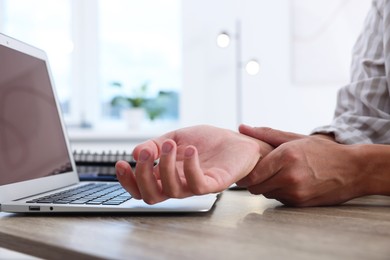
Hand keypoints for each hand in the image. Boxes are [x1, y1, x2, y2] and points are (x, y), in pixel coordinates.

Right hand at [116, 125, 272, 203]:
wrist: (237, 141)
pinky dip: (190, 167)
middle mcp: (179, 184)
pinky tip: (190, 150)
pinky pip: (197, 184)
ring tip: (171, 145)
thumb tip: (135, 151)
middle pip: (151, 195)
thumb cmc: (208, 142)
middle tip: (146, 153)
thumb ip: (156, 145)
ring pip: (172, 191)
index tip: (119, 163)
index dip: (128, 181)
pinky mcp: (214, 183)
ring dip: (165, 166)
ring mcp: (196, 186)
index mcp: (168, 175)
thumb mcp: (177, 137)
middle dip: (143, 175)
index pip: (141, 188)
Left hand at [237, 124, 366, 205]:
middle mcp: (289, 176)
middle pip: (256, 188)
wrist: (353, 170)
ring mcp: (296, 192)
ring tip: (278, 175)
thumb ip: (266, 134)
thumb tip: (242, 127)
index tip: (245, 170)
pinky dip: (280, 192)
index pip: (251, 175)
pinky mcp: (301, 203)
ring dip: (267, 187)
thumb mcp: (295, 138)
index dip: (245, 175)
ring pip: (266, 194)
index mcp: (285, 157)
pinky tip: (290, 183)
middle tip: (260, 172)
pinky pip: (279, 199)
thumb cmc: (323, 151)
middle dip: (254, 181)